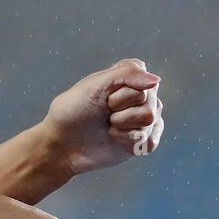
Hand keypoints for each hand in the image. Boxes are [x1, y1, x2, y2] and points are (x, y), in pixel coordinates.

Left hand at [41, 58, 164, 176]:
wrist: (62, 145)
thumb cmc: (73, 112)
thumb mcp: (95, 84)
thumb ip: (127, 74)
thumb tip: (156, 80)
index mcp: (127, 79)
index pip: (142, 75)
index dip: (120, 87)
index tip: (102, 93)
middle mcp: (140, 97)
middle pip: (148, 97)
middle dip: (119, 105)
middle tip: (103, 111)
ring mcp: (142, 119)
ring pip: (150, 117)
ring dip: (123, 123)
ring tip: (108, 126)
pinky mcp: (143, 142)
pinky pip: (150, 140)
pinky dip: (129, 141)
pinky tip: (116, 139)